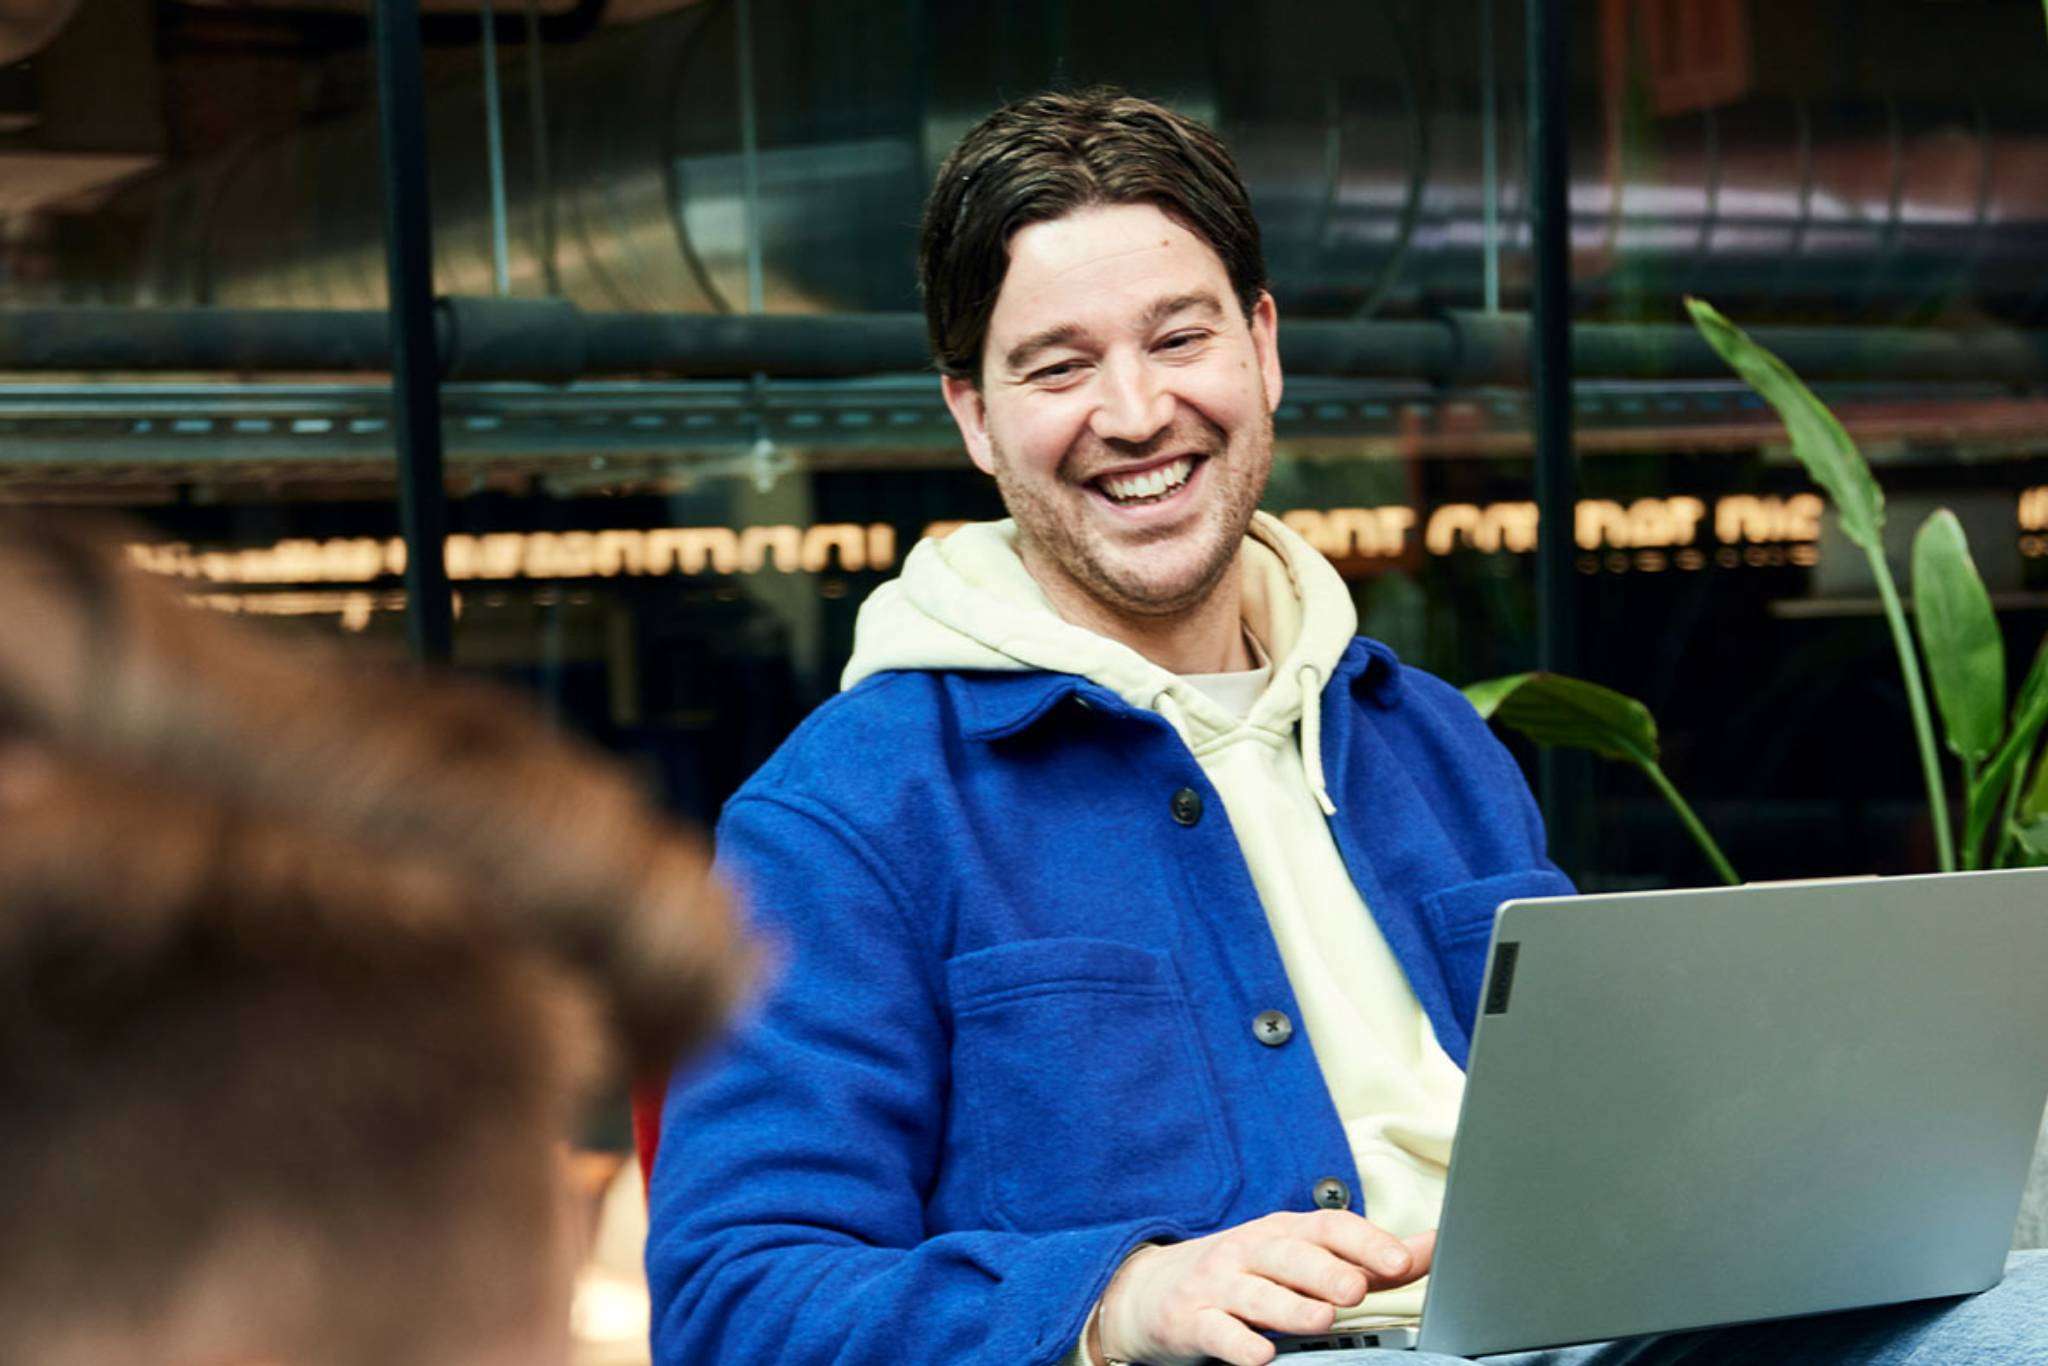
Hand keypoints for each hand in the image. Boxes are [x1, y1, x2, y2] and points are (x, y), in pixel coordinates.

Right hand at [1092, 1211, 1434, 1365]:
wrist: (1153, 1290)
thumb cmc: (1245, 1273)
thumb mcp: (1301, 1257)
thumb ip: (1367, 1259)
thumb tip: (1432, 1247)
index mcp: (1284, 1232)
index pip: (1327, 1226)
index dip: (1363, 1240)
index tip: (1400, 1260)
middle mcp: (1251, 1251)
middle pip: (1291, 1255)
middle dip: (1325, 1270)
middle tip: (1356, 1289)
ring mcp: (1219, 1284)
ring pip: (1257, 1293)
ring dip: (1290, 1307)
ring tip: (1322, 1319)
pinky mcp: (1192, 1318)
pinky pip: (1217, 1331)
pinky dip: (1238, 1342)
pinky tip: (1260, 1353)